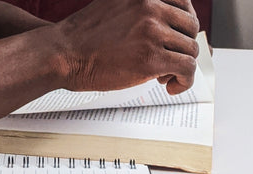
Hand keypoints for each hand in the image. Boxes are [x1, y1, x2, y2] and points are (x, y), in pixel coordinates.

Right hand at [55, 0, 199, 94]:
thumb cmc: (82, 36)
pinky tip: (170, 86)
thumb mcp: (114, 6)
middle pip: (190, 27)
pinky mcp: (151, 59)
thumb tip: (164, 25)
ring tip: (163, 75)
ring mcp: (152, 32)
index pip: (183, 3)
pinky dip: (184, 81)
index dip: (184, 24)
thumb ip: (139, 10)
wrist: (62, 53)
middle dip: (183, 46)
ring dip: (181, 66)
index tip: (179, 36)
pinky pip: (186, 69)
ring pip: (190, 50)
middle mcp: (150, 7)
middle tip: (169, 58)